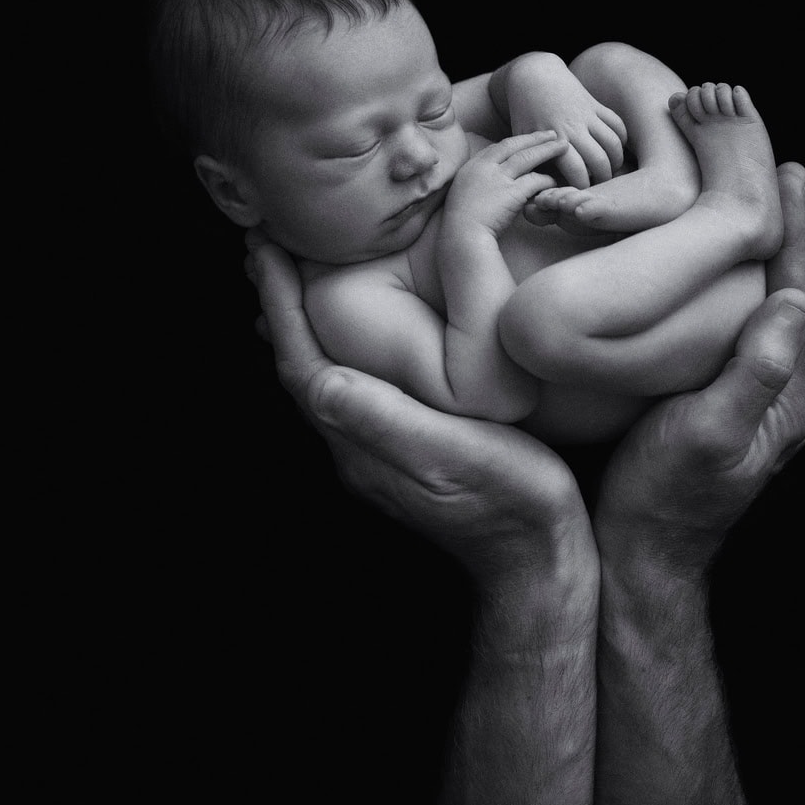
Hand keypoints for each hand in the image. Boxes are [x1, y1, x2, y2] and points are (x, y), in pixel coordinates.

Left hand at [244, 227, 594, 588]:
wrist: (540, 559)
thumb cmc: (507, 503)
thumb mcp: (449, 458)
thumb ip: (386, 423)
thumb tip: (321, 384)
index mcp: (359, 439)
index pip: (300, 362)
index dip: (279, 301)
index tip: (264, 246)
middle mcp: (358, 444)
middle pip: (303, 364)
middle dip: (282, 306)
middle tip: (271, 246)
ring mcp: (382, 449)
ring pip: (328, 372)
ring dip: (309, 324)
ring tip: (303, 277)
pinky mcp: (410, 449)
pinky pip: (360, 382)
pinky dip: (347, 343)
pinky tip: (367, 328)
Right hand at [444, 130, 569, 238]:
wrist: (462, 237)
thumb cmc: (461, 226)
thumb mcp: (461, 197)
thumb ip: (477, 186)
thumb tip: (490, 187)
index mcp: (471, 167)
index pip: (496, 148)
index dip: (514, 142)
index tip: (527, 139)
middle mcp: (484, 168)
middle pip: (513, 145)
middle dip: (534, 138)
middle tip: (551, 133)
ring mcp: (498, 179)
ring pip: (527, 157)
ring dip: (547, 149)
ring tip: (563, 146)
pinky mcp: (512, 193)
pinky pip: (535, 180)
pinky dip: (547, 179)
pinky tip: (556, 180)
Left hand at [506, 53, 627, 189]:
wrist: (534, 78)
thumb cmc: (525, 115)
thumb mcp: (521, 139)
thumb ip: (532, 163)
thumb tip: (541, 190)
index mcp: (554, 139)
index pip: (577, 171)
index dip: (582, 187)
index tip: (580, 195)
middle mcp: (574, 127)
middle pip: (599, 160)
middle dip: (603, 178)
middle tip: (599, 188)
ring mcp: (587, 115)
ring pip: (613, 144)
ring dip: (616, 161)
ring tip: (610, 171)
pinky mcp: (596, 105)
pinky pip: (617, 124)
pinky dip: (621, 139)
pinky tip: (615, 150)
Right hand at [595, 163, 804, 570]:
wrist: (640, 560)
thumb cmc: (665, 499)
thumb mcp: (709, 434)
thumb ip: (756, 371)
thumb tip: (794, 303)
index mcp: (784, 394)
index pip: (798, 296)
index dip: (796, 234)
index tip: (791, 176)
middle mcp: (778, 394)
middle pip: (795, 298)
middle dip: (793, 237)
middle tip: (789, 178)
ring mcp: (751, 403)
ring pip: (770, 314)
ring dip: (769, 260)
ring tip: (765, 214)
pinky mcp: (719, 408)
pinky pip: (742, 334)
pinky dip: (740, 291)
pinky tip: (722, 281)